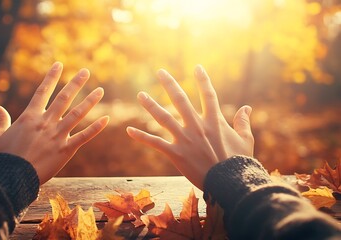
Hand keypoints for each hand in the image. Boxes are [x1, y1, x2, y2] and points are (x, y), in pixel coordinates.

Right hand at [0, 62, 108, 184]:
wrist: (12, 176)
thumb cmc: (5, 156)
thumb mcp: (0, 135)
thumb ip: (1, 120)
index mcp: (30, 116)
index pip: (42, 91)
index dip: (51, 77)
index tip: (59, 65)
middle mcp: (46, 122)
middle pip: (64, 98)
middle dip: (75, 83)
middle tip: (86, 72)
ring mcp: (57, 135)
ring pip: (77, 114)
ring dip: (89, 101)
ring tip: (100, 90)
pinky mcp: (66, 149)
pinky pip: (84, 136)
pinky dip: (95, 128)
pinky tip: (106, 119)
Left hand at [127, 65, 253, 188]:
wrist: (229, 182)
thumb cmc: (239, 162)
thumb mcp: (245, 140)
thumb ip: (243, 122)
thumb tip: (247, 107)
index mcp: (214, 121)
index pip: (208, 95)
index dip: (203, 80)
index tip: (197, 67)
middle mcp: (197, 126)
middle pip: (181, 100)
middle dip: (170, 84)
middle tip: (160, 72)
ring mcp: (185, 139)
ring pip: (164, 118)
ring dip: (151, 105)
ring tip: (140, 94)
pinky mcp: (176, 153)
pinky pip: (156, 143)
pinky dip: (142, 137)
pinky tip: (129, 130)